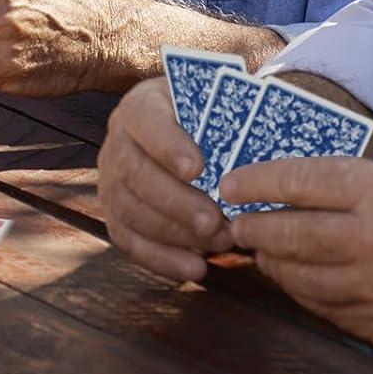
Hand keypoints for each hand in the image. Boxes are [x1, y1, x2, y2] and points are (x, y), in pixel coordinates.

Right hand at [97, 76, 234, 281]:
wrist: (195, 134)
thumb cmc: (215, 119)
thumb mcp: (221, 104)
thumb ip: (234, 115)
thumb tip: (261, 134)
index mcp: (142, 104)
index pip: (145, 119)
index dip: (166, 145)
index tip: (197, 168)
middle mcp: (118, 139)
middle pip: (133, 171)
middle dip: (175, 201)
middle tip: (215, 221)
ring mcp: (111, 178)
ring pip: (128, 209)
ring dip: (173, 233)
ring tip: (218, 243)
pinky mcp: (115, 212)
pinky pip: (128, 239)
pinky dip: (161, 259)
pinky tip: (196, 268)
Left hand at [222, 160, 372, 356]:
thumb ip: (352, 187)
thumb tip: (286, 188)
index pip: (302, 181)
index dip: (257, 180)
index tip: (230, 183)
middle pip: (288, 235)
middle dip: (252, 228)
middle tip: (234, 222)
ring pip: (298, 279)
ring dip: (272, 263)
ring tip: (261, 250)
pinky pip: (324, 311)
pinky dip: (304, 293)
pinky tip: (297, 280)